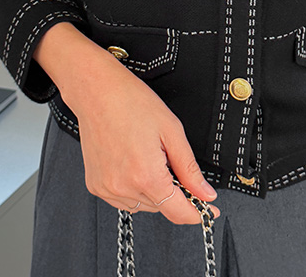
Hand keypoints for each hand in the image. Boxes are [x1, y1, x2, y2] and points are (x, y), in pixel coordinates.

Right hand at [35, 22, 220, 224]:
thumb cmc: (131, 102)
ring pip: (142, 205)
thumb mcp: (171, 131)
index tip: (209, 211)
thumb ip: (189, 169)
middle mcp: (123, 187)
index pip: (178, 212)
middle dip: (173, 191)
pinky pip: (124, 199)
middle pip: (161, 208)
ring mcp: (106, 189)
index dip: (197, 213)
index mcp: (145, 175)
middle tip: (168, 159)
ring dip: (153, 190)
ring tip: (147, 155)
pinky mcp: (95, 185)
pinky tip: (133, 163)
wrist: (96, 92)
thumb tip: (206, 194)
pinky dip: (134, 188)